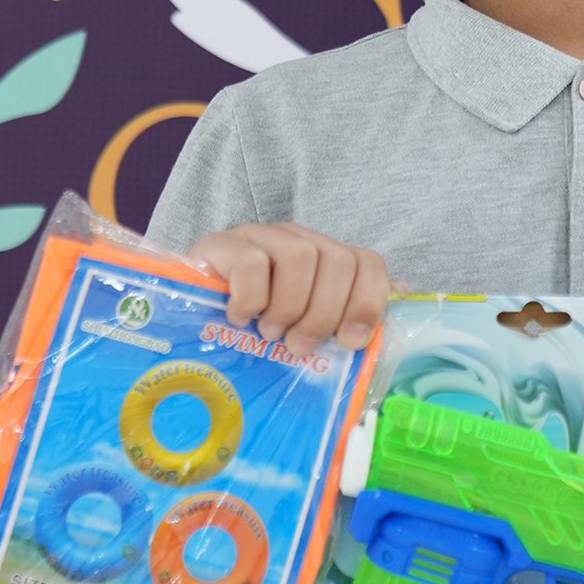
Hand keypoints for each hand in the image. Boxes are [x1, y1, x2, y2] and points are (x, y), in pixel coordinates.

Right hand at [187, 223, 392, 358]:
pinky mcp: (222, 243)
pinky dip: (252, 299)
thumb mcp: (302, 329)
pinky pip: (253, 262)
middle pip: (338, 260)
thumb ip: (346, 320)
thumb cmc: (253, 330)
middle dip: (324, 313)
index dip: (368, 302)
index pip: (368, 261)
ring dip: (289, 307)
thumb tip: (399, 312)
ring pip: (301, 256)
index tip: (350, 341)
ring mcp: (260, 237)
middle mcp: (297, 240)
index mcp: (325, 260)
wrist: (183, 316)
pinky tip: (240, 317)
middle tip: (300, 346)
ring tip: (270, 333)